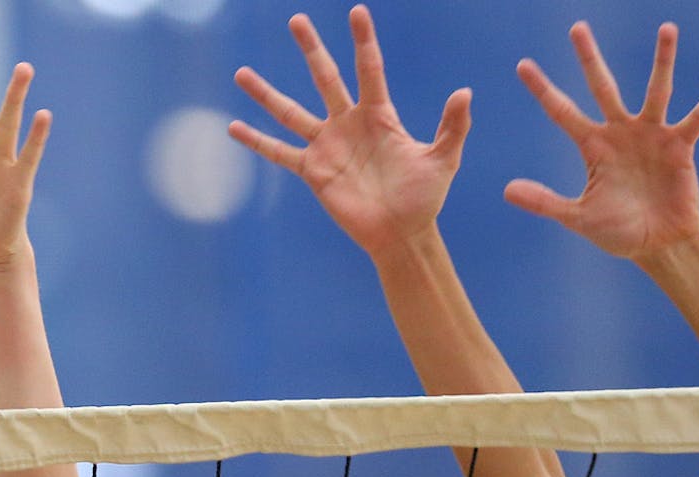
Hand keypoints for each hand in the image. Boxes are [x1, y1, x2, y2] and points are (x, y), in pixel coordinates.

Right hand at [230, 5, 471, 255]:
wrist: (400, 233)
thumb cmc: (424, 197)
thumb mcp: (444, 159)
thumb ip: (453, 126)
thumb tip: (464, 92)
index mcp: (380, 116)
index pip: (369, 69)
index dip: (363, 41)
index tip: (357, 12)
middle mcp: (348, 124)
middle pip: (325, 78)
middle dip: (311, 49)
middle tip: (296, 20)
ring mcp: (327, 145)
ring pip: (290, 111)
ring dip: (266, 93)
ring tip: (242, 73)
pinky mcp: (312, 170)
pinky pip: (279, 152)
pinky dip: (256, 141)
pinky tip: (234, 127)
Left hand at [505, 22, 698, 260]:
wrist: (656, 244)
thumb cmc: (616, 231)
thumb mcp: (577, 217)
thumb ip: (544, 202)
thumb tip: (506, 190)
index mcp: (592, 146)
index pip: (561, 112)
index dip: (543, 89)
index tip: (522, 64)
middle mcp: (620, 133)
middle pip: (602, 87)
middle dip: (588, 58)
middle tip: (576, 27)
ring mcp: (651, 135)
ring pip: (655, 90)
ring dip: (662, 60)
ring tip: (667, 29)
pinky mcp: (680, 146)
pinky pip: (697, 118)